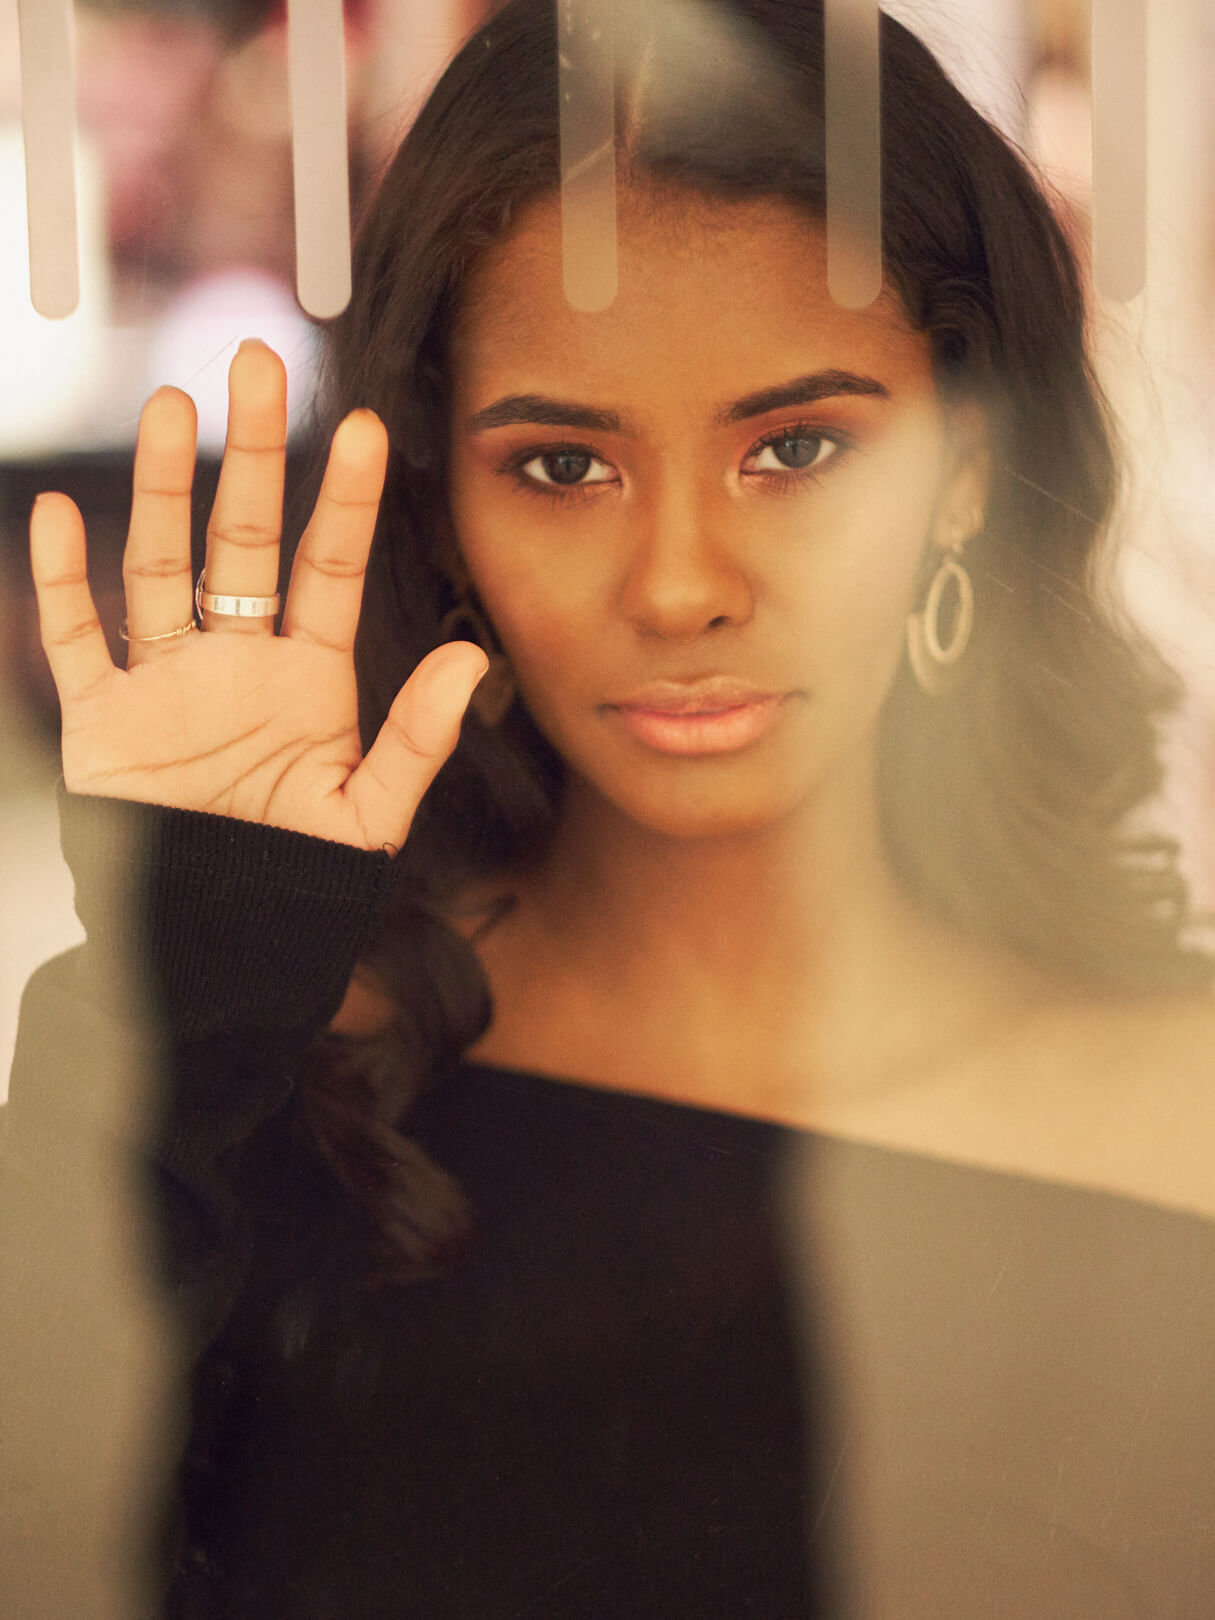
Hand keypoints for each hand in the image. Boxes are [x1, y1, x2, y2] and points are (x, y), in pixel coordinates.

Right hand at [29, 340, 486, 852]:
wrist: (215, 944)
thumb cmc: (297, 885)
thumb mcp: (367, 818)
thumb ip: (416, 741)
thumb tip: (471, 658)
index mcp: (312, 680)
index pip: (331, 569)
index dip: (346, 500)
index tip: (367, 426)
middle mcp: (240, 663)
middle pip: (243, 538)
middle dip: (251, 454)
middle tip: (258, 363)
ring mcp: (168, 684)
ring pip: (161, 566)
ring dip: (159, 489)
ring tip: (168, 403)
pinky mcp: (103, 721)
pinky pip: (79, 640)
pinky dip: (63, 583)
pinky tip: (58, 516)